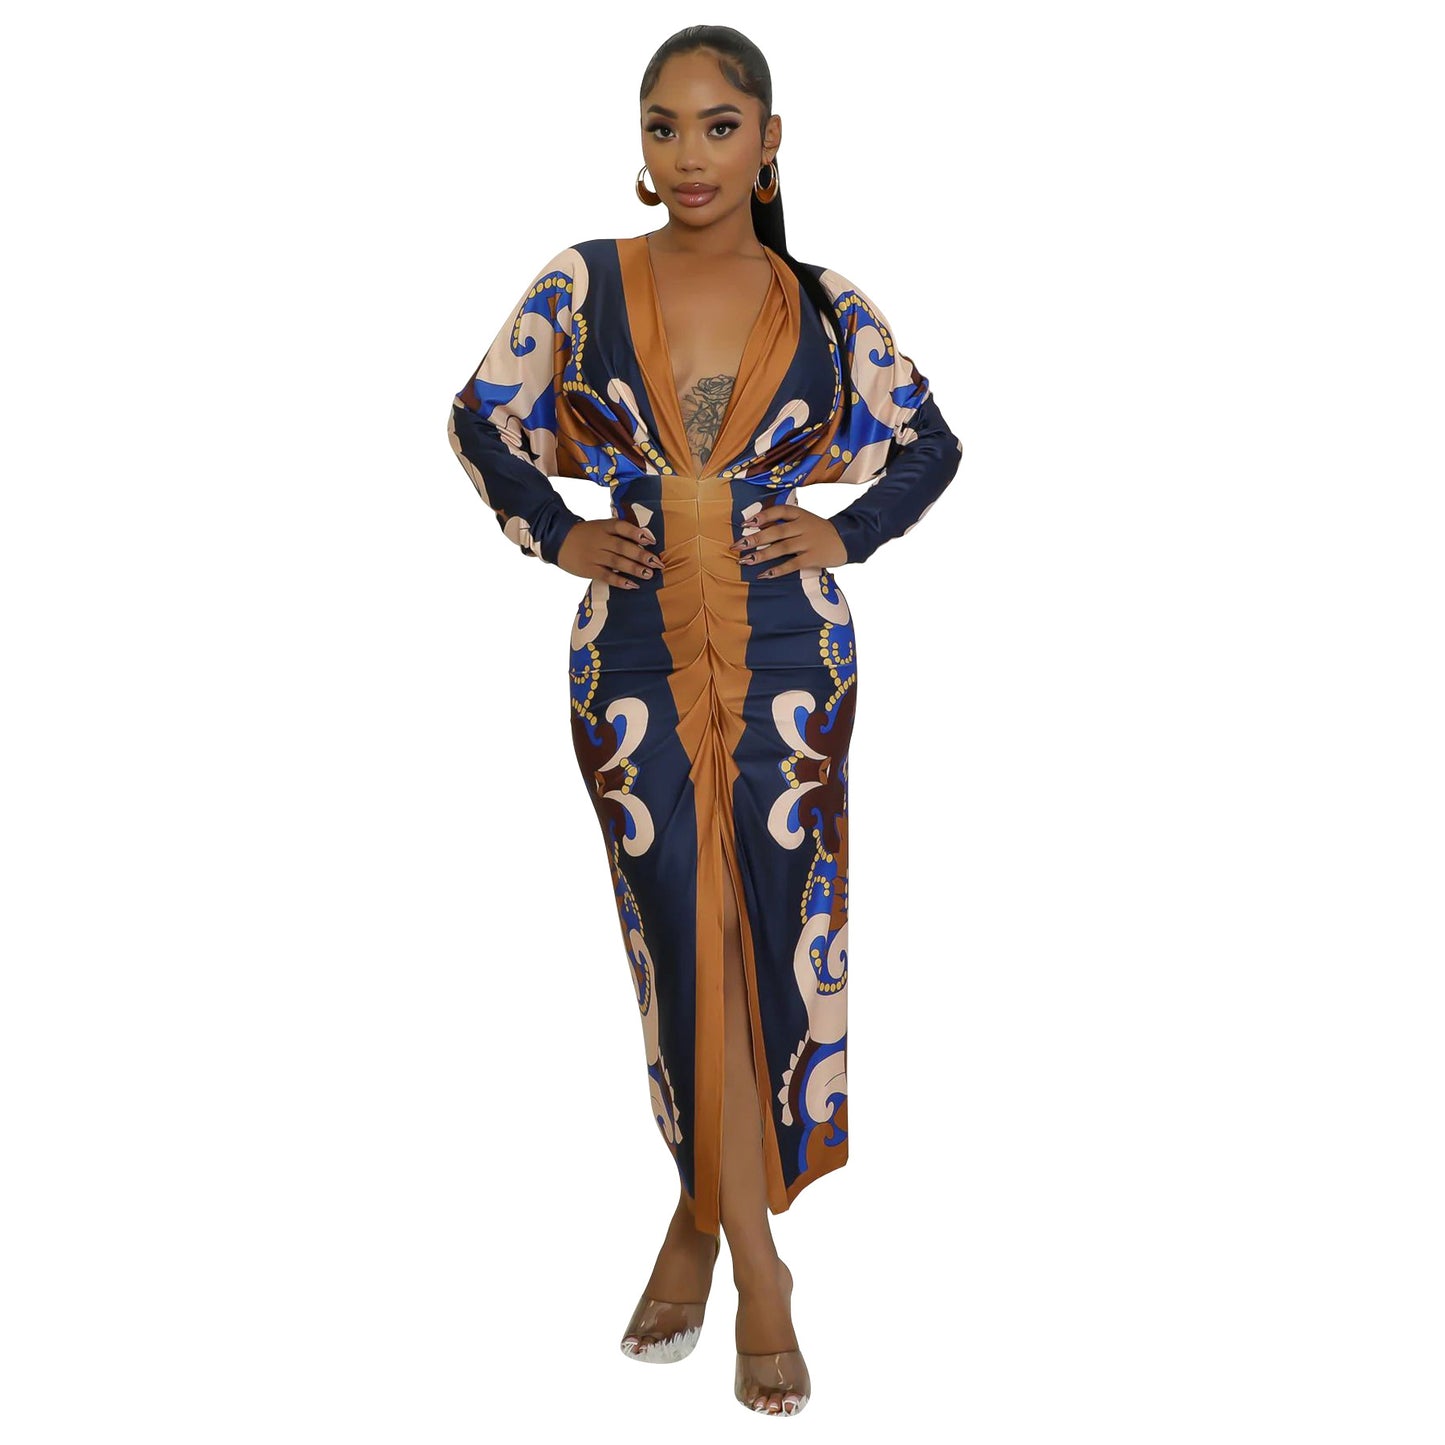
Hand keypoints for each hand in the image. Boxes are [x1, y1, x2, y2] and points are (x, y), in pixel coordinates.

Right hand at [557, 518, 662, 587]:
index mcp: (604, 526)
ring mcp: (594, 555)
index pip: (622, 527)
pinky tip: (632, 585)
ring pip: (617, 562)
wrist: (558, 540)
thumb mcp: (600, 526)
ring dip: (634, 569)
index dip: (637, 533)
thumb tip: (644, 539)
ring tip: (649, 574)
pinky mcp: (589, 569)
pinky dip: (620, 581)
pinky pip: (607, 576)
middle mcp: (600, 540)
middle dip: (641, 555)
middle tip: (657, 563)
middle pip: (623, 547)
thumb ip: (618, 531)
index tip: (651, 540)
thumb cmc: (586, 534)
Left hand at [727, 503, 847, 576]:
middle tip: (737, 546)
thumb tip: (756, 528)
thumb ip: (785, 522)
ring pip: (782, 548)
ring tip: (746, 561)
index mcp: (800, 514)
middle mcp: (803, 526)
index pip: (779, 511)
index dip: (762, 516)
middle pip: (776, 531)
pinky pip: (793, 564)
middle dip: (754, 539)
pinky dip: (778, 570)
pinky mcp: (813, 557)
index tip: (745, 523)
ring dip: (762, 555)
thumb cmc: (819, 531)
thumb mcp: (805, 520)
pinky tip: (765, 574)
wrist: (847, 540)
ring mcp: (808, 542)